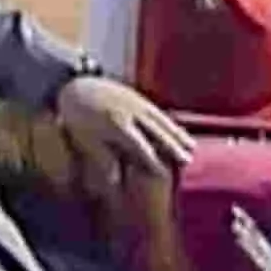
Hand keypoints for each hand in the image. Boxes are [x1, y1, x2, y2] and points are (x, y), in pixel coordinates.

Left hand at [49, 75, 192, 188]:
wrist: (79, 88)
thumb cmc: (80, 120)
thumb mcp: (87, 141)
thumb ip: (103, 159)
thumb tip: (116, 182)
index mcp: (116, 125)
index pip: (139, 145)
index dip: (152, 159)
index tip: (163, 173)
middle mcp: (130, 112)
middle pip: (156, 132)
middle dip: (173, 146)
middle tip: (188, 161)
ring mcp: (137, 103)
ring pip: (162, 121)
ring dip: (178, 134)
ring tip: (192, 148)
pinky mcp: (139, 98)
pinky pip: (159, 112)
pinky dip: (171, 123)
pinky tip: (180, 133)